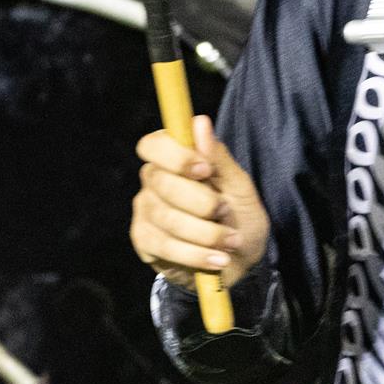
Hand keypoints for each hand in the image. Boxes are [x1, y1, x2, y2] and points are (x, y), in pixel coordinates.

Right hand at [130, 114, 268, 288]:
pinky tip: (216, 259)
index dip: (176, 156)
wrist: (237, 261)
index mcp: (174, 159)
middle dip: (202, 202)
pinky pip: (164, 246)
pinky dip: (195, 254)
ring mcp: (145, 211)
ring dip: (206, 233)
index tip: (205, 170)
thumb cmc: (238, 217)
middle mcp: (153, 180)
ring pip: (166, 217)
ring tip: (231, 241)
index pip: (153, 145)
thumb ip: (219, 158)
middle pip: (162, 183)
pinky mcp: (144, 241)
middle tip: (226, 212)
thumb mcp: (239, 187)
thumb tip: (200, 122)